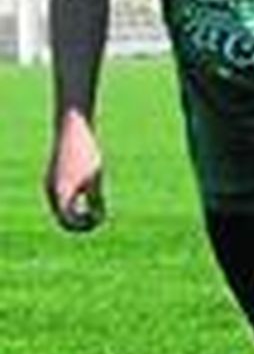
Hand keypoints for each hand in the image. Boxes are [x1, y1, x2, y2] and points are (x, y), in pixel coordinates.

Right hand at [45, 116, 106, 232]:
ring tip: (98, 206)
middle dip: (83, 221)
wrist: (73, 127)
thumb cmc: (86, 152)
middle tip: (102, 216)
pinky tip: (91, 196)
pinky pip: (63, 199)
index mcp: (59, 193)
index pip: (68, 223)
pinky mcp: (55, 177)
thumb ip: (97, 200)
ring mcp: (51, 184)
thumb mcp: (96, 178)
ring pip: (63, 210)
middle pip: (64, 219)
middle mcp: (51, 191)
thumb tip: (98, 220)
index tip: (102, 219)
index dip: (86, 226)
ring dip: (80, 213)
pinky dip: (76, 203)